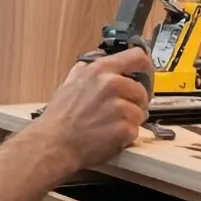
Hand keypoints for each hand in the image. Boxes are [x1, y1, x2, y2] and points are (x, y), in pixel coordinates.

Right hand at [32, 48, 152, 170]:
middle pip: (141, 91)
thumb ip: (88, 69)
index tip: (146, 75)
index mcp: (100, 70)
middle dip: (134, 102)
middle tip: (121, 112)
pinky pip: (136, 130)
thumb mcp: (70, 82)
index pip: (137, 57)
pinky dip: (126, 136)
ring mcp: (119, 107)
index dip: (146, 67)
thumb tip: (100, 58)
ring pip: (140, 112)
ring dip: (130, 121)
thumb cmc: (59, 116)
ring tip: (110, 125)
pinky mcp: (124, 128)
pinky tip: (110, 136)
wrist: (54, 143)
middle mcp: (111, 84)